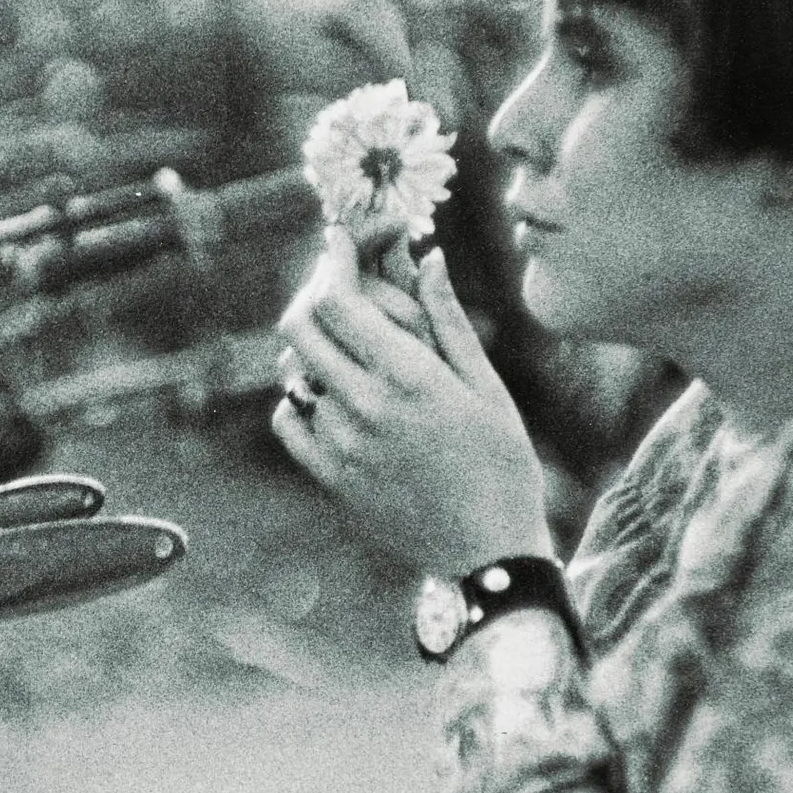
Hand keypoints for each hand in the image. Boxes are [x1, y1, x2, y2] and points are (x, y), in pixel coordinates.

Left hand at [272, 226, 550, 576]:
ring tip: (343, 342)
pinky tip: (328, 394)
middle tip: (334, 284)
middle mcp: (365, 407)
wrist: (489, 552)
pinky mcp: (331, 478)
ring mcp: (341, 445)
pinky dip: (299, 398)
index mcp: (409, 377)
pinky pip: (289, 422)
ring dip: (311, 346)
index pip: (340, 300)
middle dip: (312, 292)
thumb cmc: (503, 464)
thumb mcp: (486, 386)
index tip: (337, 240)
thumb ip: (447, 320)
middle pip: (300, 327)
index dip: (332, 260)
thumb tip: (427, 257)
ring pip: (294, 372)